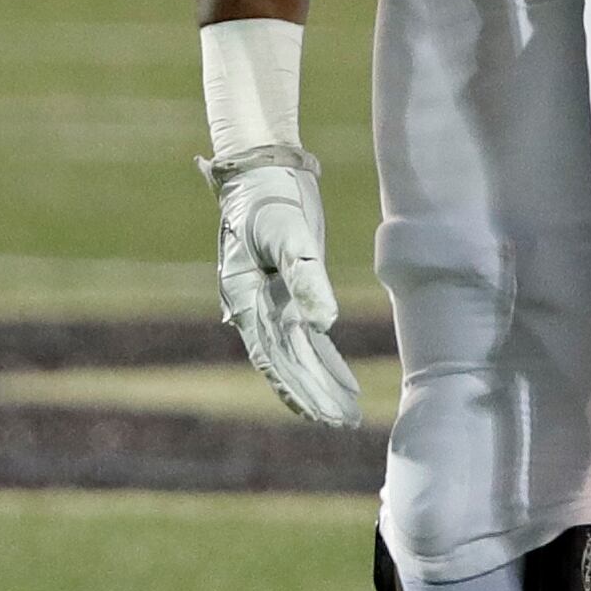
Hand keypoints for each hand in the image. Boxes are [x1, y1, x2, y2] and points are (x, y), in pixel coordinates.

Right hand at [201, 145, 362, 426]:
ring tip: (348, 416)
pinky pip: (307, 337)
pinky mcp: (289, 292)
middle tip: (341, 425)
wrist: (262, 166)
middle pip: (286, 359)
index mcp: (242, 294)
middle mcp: (253, 305)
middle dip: (313, 394)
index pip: (271, 352)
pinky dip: (326, 360)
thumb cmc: (269, 196)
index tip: (317, 414)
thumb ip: (306, 278)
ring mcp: (271, 300)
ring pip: (298, 353)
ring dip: (322, 383)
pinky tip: (346, 384)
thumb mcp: (288, 231)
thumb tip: (325, 325)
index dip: (295, 385)